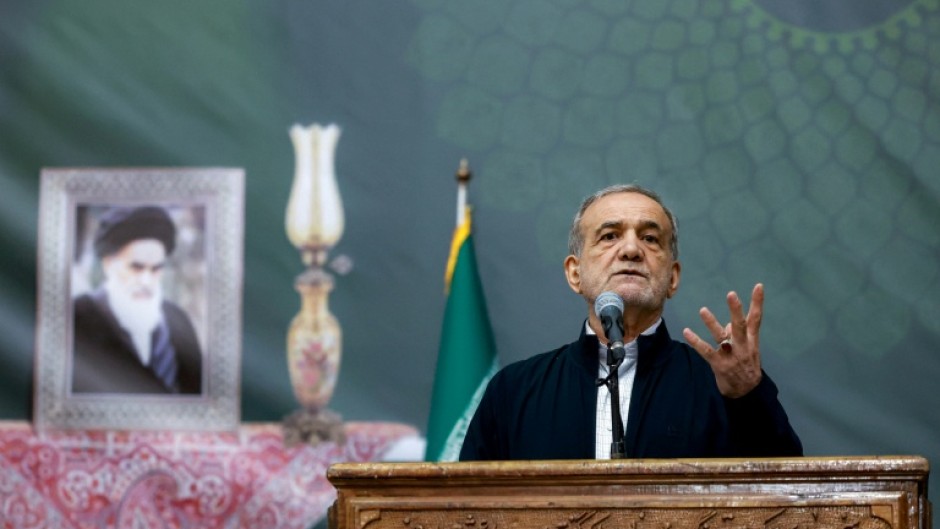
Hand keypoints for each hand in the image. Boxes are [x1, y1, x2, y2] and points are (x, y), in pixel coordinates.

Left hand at [682, 283, 764, 397]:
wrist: (747, 392)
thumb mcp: (749, 349)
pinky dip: (696, 342)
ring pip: (721, 337)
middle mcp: (742, 346)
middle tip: (731, 294)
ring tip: (703, 310)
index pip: (756, 319)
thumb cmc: (746, 365)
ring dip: (712, 323)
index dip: (757, 302)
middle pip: (739, 325)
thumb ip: (739, 334)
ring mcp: (731, 356)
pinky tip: (687, 331)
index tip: (758, 286)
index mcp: (751, 340)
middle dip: (736, 310)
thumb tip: (729, 322)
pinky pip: (706, 351)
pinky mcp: (719, 364)